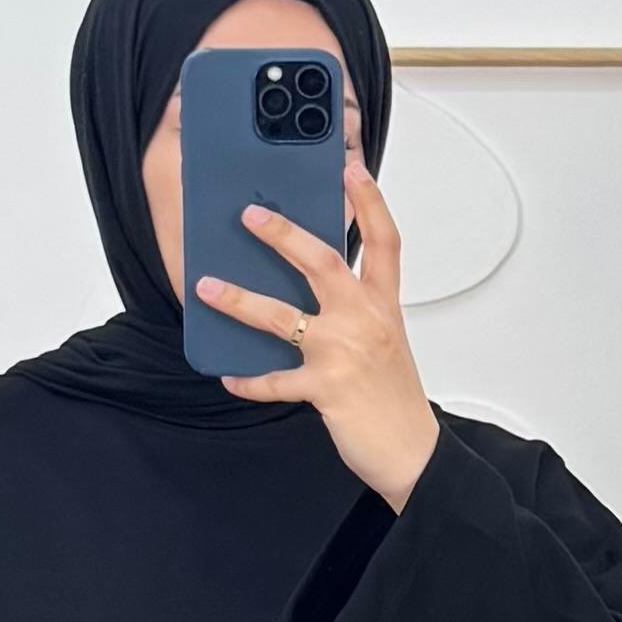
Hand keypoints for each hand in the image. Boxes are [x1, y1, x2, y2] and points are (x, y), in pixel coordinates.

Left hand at [194, 104, 441, 511]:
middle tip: (250, 213)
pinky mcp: (325, 390)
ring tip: (207, 287)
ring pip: (283, 317)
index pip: (384, 241)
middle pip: (322, 262)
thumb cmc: (395, 398)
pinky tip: (228, 375)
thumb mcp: (384, 342)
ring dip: (239, 300)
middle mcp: (366, 321)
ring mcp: (344, 354)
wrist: (413, 453)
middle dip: (282, 234)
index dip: (369, 202)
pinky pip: (274, 380)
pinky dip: (249, 379)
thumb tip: (306, 293)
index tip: (350, 169)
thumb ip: (354, 312)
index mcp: (384, 306)